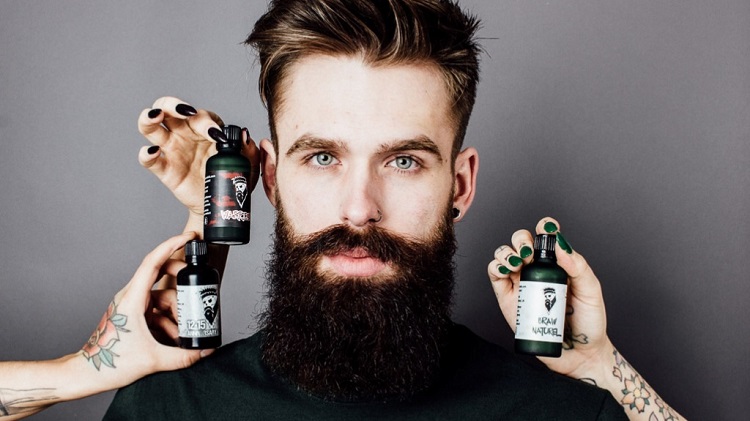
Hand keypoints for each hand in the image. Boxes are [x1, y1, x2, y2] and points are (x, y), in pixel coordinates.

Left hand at [79, 232, 211, 386]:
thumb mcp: (152, 360)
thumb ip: (183, 356)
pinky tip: (175, 338)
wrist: (88, 374)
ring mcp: (132, 305)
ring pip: (162, 295)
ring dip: (177, 310)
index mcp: (132, 298)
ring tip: (184, 331)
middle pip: (161, 276)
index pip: (153, 262)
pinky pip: (157, 309)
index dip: (171, 245)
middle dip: (182, 283)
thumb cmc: (109, 363)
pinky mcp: (134, 315)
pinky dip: (169, 320)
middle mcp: (131, 297)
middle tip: (197, 289)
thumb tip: (205, 352)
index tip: (188, 238)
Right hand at [137, 96, 259, 219]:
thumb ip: (248, 150)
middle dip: (172, 104)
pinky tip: (153, 152)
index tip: (217, 136)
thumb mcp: (246, 165)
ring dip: (149, 117)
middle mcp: (184, 134)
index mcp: (204, 129)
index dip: (206, 122)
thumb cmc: (231, 178)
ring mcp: (171, 150)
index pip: (200, 115)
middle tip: (183, 111)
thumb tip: (245, 136)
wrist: (220, 203)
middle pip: (168, 108)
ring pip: (150, 126)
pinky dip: (146, 153)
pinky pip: (148, 159)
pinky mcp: (164, 169)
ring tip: (156, 116)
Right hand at [487, 217, 613, 379]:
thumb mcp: (591, 291)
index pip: (546, 239)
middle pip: (520, 242)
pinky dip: (495, 266)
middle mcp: (537, 271)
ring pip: (504, 256)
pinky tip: (506, 270)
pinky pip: (495, 277)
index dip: (544, 228)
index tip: (547, 226)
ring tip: (518, 262)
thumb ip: (579, 266)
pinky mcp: (509, 300)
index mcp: (558, 265)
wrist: (580, 356)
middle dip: (521, 240)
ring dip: (506, 252)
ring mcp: (521, 284)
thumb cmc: (589, 323)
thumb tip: (560, 245)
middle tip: (529, 252)